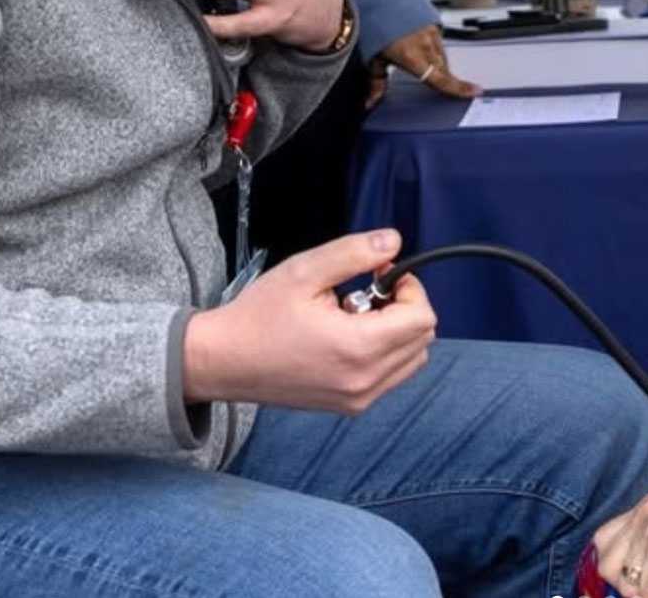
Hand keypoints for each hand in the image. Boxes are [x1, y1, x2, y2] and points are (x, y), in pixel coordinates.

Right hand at [183, 229, 433, 413]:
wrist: (224, 361)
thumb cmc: (258, 316)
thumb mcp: (305, 271)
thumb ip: (354, 253)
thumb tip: (393, 242)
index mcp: (357, 348)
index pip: (422, 317)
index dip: (409, 286)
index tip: (379, 273)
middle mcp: (364, 381)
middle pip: (422, 339)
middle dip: (404, 306)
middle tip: (366, 290)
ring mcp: (358, 398)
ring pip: (411, 360)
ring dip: (396, 331)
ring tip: (355, 314)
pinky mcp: (349, 405)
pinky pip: (391, 377)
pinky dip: (385, 353)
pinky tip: (348, 336)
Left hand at [367, 23, 479, 108]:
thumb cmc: (374, 25)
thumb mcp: (373, 58)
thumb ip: (377, 82)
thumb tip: (371, 101)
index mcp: (412, 57)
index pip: (441, 79)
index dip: (459, 88)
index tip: (474, 91)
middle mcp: (426, 45)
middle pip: (443, 70)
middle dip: (439, 78)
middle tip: (430, 81)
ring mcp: (432, 32)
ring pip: (442, 56)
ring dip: (435, 62)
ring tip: (419, 59)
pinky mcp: (434, 23)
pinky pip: (440, 42)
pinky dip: (433, 47)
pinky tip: (420, 44)